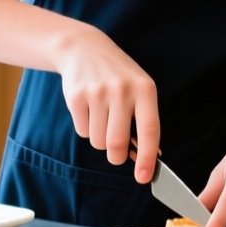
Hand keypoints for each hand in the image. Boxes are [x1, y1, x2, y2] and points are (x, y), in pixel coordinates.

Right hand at [53, 24, 160, 182]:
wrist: (84, 49)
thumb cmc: (119, 76)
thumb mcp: (139, 89)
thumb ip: (144, 120)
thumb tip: (147, 158)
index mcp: (145, 90)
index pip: (149, 130)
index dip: (147, 158)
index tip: (145, 177)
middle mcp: (122, 90)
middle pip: (117, 144)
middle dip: (117, 156)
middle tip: (117, 153)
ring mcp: (97, 93)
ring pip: (97, 141)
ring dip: (100, 139)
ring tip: (103, 117)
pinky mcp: (75, 97)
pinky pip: (82, 131)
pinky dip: (86, 128)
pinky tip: (89, 108)